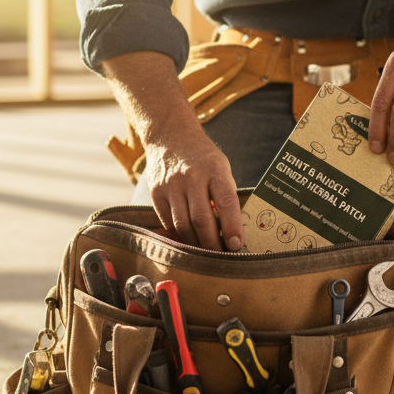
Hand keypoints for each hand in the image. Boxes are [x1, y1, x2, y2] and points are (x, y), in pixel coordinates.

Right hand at [101, 50, 244, 251]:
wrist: (170, 136)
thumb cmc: (203, 157)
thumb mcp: (221, 168)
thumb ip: (225, 195)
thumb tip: (232, 232)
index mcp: (214, 169)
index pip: (226, 202)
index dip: (232, 227)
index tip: (237, 245)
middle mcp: (191, 177)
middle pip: (201, 219)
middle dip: (212, 244)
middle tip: (221, 258)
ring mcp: (171, 185)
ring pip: (182, 224)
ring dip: (196, 244)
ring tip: (206, 254)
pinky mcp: (156, 192)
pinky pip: (168, 222)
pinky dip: (180, 236)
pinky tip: (189, 241)